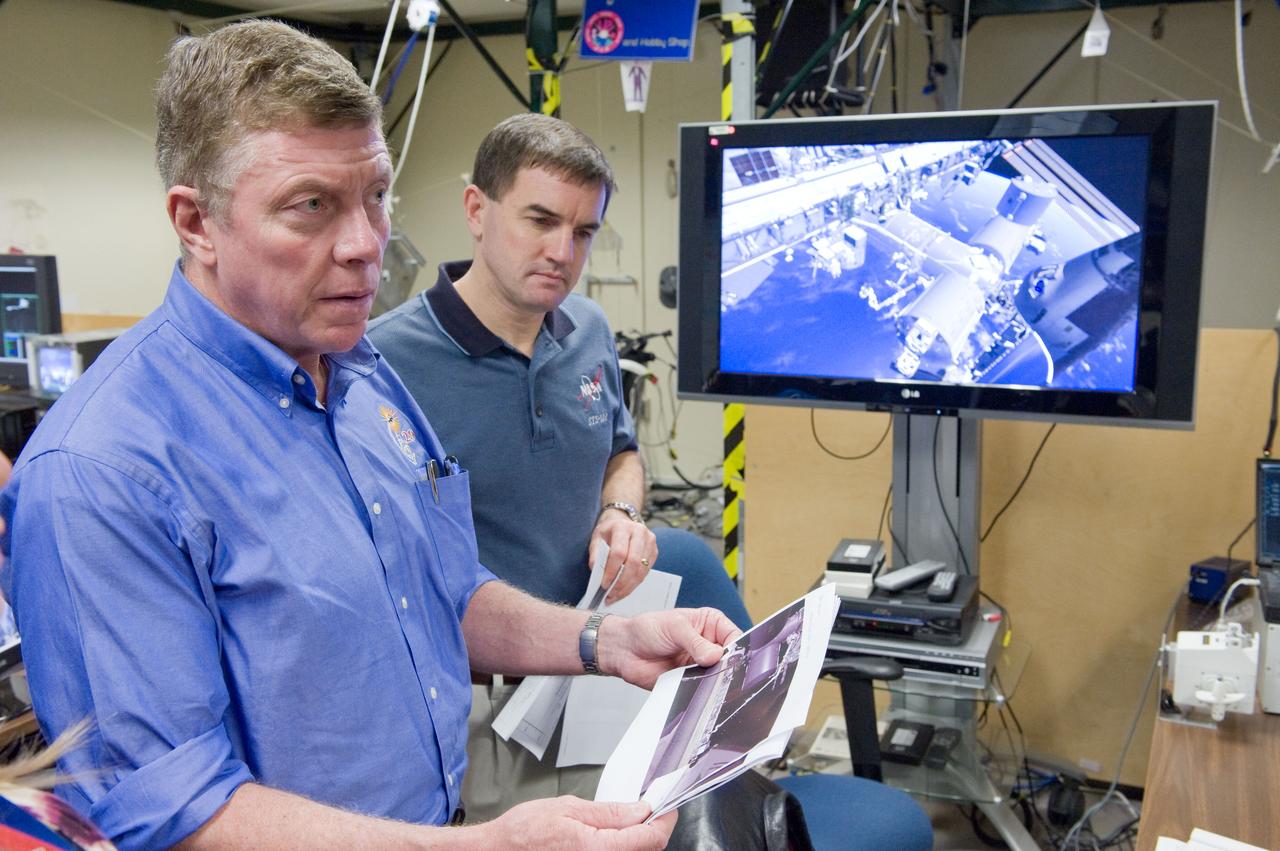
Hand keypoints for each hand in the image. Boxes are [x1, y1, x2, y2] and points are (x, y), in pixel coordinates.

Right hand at [466, 796, 675, 850]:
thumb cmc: (524, 832)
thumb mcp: (569, 808)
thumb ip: (609, 813)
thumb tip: (641, 810)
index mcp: (597, 849)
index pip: (650, 838)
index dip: (665, 819)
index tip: (667, 805)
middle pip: (646, 850)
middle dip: (652, 827)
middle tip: (648, 807)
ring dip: (637, 838)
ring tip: (627, 820)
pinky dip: (621, 846)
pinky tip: (611, 836)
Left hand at [589, 509, 656, 603]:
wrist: (622, 522)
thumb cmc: (608, 532)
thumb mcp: (596, 539)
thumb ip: (595, 554)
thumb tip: (597, 572)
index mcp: (622, 527)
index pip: (619, 552)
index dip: (612, 571)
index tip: (604, 585)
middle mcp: (639, 532)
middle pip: (633, 562)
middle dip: (621, 582)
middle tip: (611, 595)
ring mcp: (650, 541)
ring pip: (641, 569)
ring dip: (629, 586)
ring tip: (617, 596)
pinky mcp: (654, 551)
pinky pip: (646, 571)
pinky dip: (635, 583)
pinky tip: (625, 589)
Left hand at [597, 608, 741, 689]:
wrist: (624, 649)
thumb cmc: (647, 629)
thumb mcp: (674, 627)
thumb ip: (695, 642)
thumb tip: (715, 655)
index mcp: (711, 624)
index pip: (734, 636)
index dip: (737, 648)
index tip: (732, 658)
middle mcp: (709, 644)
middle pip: (730, 659)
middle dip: (728, 666)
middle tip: (721, 671)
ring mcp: (701, 664)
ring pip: (719, 676)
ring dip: (715, 680)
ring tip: (707, 679)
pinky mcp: (691, 682)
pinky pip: (703, 689)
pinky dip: (703, 691)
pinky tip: (698, 689)